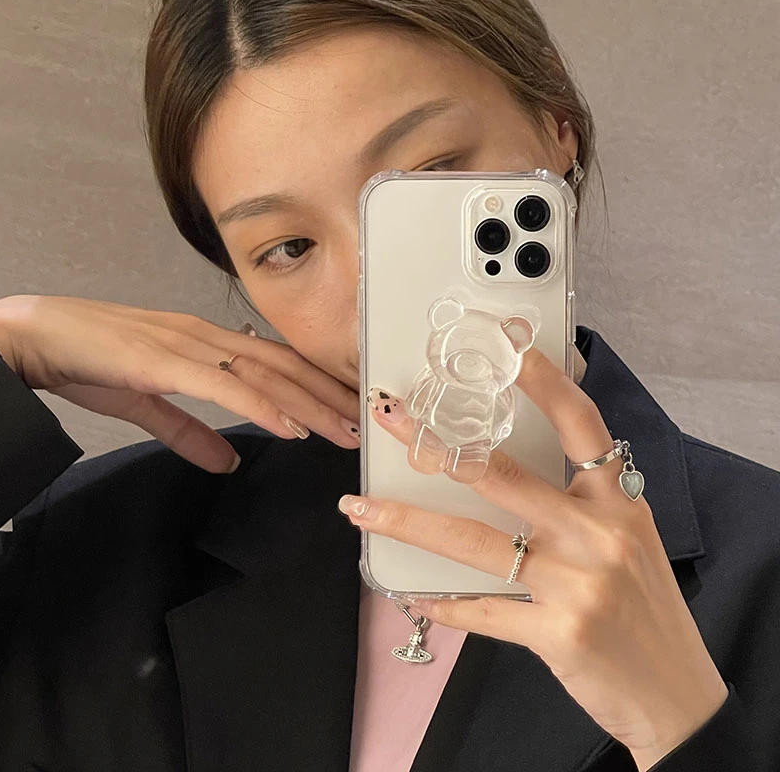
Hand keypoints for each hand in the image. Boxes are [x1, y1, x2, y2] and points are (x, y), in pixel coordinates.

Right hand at [0, 295, 359, 472]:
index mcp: (206, 343)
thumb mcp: (150, 402)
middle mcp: (206, 338)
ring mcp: (187, 346)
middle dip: (328, 397)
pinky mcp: (163, 361)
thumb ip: (189, 431)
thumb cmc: (91, 359)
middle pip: (282, 368)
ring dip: (308, 405)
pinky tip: (289, 426)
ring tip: (342, 430)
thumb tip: (225, 461)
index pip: (276, 364)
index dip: (316, 385)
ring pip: (263, 376)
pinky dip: (261, 406)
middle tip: (365, 424)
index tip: (346, 409)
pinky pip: (222, 386)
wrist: (35, 335)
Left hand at [338, 348, 726, 769]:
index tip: (507, 343)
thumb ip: (582, 502)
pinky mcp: (556, 633)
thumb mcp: (629, 539)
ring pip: (474, 542)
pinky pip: (482, 610)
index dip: (543, 379)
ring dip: (409, 522)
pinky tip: (412, 594)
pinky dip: (444, 603)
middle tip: (390, 418)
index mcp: (618, 502)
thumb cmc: (646, 608)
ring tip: (361, 508)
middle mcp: (598, 533)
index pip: (579, 423)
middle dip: (437, 443)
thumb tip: (509, 471)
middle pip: (502, 475)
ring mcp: (577, 583)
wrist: (676, 692)